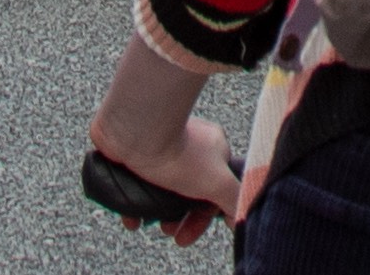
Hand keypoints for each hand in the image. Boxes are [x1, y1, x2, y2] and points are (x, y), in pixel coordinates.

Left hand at [82, 113, 240, 241]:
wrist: (134, 132)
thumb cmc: (178, 153)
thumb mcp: (217, 182)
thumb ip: (234, 200)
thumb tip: (239, 218)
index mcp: (213, 148)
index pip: (215, 189)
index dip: (203, 217)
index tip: (187, 236)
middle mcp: (189, 145)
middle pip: (188, 192)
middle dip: (179, 218)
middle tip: (169, 233)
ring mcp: (161, 146)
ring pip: (163, 188)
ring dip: (157, 212)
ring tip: (149, 224)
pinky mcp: (137, 151)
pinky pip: (139, 182)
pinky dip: (135, 202)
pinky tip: (131, 217)